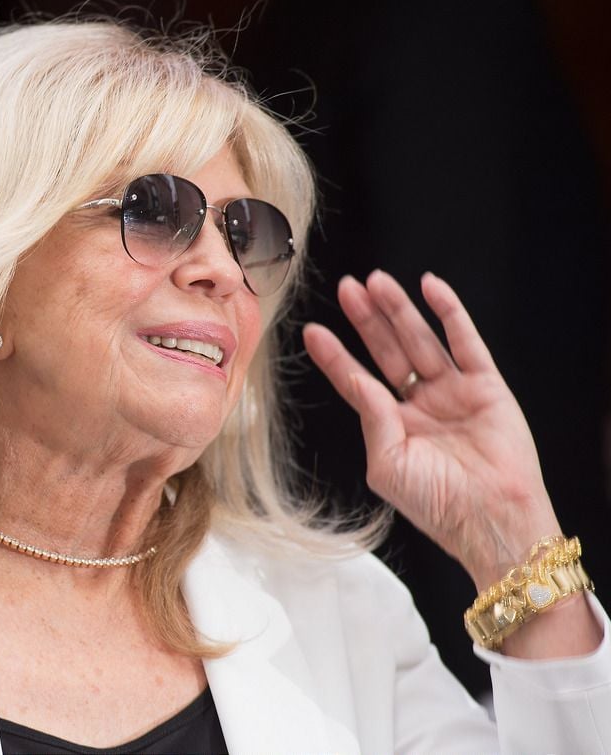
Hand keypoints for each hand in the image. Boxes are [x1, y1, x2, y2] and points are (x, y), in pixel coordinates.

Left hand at [303, 270, 560, 587]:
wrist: (490, 520)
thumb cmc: (437, 505)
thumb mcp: (388, 465)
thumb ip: (373, 420)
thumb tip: (359, 382)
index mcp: (394, 426)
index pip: (358, 381)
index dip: (336, 357)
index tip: (312, 332)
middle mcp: (422, 404)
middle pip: (388, 351)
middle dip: (366, 320)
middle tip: (346, 289)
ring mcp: (454, 392)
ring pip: (421, 340)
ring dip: (399, 309)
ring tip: (375, 281)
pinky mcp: (487, 386)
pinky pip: (465, 341)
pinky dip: (450, 312)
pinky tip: (430, 287)